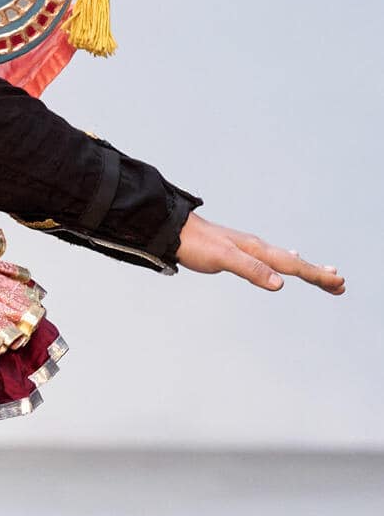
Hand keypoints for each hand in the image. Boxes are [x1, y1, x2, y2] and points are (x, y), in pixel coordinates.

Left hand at [176, 211, 343, 295]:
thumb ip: (251, 270)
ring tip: (323, 274)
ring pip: (285, 260)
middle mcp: (257, 248)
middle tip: (340, 285)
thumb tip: (280, 283)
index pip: (294, 265)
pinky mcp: (239, 253)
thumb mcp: (223, 259)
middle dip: (318, 274)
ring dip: (306, 268)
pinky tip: (286, 262)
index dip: (317, 275)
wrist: (173, 231)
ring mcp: (249, 249)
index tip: (338, 283)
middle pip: (295, 263)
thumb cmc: (196, 245)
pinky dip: (285, 262)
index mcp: (257, 250)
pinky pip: (271, 259)